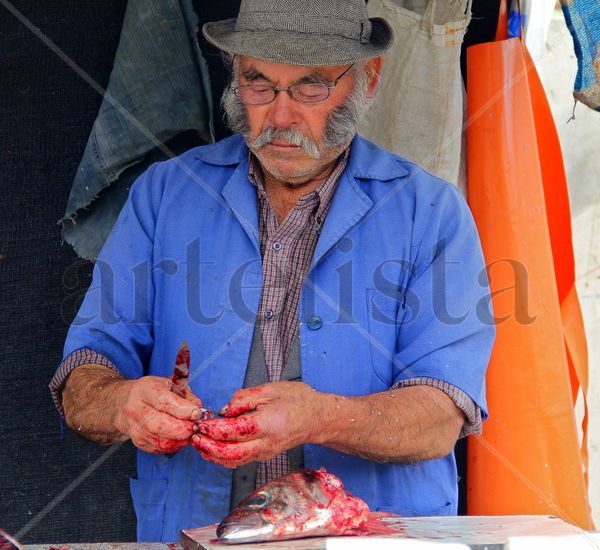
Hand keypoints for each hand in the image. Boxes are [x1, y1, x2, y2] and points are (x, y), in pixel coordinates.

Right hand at [113, 375, 203, 453]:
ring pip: (160, 440)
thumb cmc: (154, 392)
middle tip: (195, 427)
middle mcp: (135, 409)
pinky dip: (174, 445)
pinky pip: (159, 448)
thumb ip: (186, 396)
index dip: (183, 410)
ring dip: (180, 440)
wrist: (129, 402)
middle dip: (182, 429)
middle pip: (159, 425)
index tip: (197, 413)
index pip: (163, 401)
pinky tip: (180, 438)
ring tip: (191, 433)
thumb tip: (198, 410)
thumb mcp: (171, 384)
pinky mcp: (138, 441)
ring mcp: (134, 427)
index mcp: (145, 389)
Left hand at [191, 381, 323, 467]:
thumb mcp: (269, 390)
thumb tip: (224, 411)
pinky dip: (223, 457)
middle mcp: (265, 443)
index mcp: (267, 424)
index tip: (201, 422)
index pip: (234, 431)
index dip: (214, 429)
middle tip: (194, 438)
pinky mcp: (263, 455)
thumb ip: (243, 399)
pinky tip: (213, 448)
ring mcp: (265, 452)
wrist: (316, 417)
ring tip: (198, 444)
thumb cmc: (296, 400)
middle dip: (208, 448)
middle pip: (231, 454)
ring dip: (213, 455)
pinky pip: (240, 460)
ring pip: (233, 461)